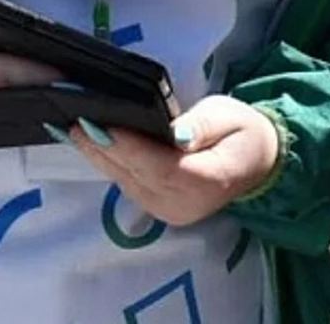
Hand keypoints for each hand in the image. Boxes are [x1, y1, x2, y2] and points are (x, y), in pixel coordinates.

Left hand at [65, 95, 281, 226]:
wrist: (256, 163)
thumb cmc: (243, 133)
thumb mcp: (230, 117)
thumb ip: (202, 125)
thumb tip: (177, 135)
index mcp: (207, 181)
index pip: (160, 166)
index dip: (128, 147)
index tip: (99, 125)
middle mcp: (184, 204)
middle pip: (135, 175)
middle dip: (102, 148)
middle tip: (73, 123)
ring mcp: (169, 211)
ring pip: (126, 181)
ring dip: (98, 156)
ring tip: (72, 130)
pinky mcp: (159, 209)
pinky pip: (128, 185)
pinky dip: (108, 163)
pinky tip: (90, 144)